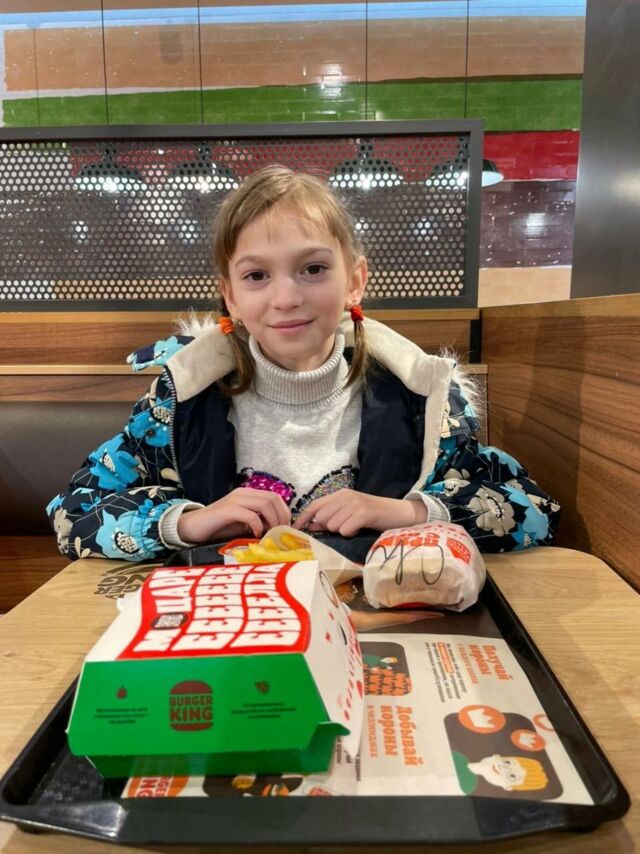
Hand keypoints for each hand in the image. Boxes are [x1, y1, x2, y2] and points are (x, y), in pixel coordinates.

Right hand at [177, 488, 290, 543]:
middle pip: (273, 498)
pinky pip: (249, 514)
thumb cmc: (218, 527)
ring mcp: (234, 500)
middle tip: (280, 533)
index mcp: (248, 495)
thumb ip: (259, 522)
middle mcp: (243, 494)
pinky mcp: (226, 510)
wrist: (192, 527)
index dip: (285, 512)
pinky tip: (256, 534)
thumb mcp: (243, 524)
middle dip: (281, 516)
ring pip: (264, 503)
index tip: (286, 528)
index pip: (275, 497)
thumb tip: (278, 529)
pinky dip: (257, 525)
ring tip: (270, 534)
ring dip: (272, 520)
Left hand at [293, 489, 427, 536]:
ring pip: (333, 525)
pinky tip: (361, 529)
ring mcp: (354, 503)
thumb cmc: (374, 517)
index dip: (303, 518)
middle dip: (330, 527)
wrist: (400, 513)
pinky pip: (345, 529)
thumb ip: (332, 517)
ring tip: (356, 527)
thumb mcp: (351, 514)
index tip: (293, 530)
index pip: (314, 505)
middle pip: (322, 518)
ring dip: (343, 531)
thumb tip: (310, 526)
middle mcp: (345, 496)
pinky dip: (351, 533)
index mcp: (340, 494)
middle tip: (347, 527)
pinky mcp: (363, 513)